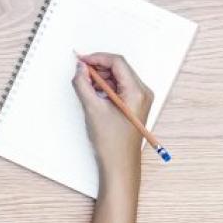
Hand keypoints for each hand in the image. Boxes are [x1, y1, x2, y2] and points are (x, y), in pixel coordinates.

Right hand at [73, 53, 152, 186]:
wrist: (120, 164)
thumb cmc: (111, 142)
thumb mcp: (93, 109)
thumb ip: (83, 84)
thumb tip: (80, 69)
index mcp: (136, 92)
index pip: (117, 63)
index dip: (97, 58)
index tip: (81, 60)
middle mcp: (142, 92)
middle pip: (119, 68)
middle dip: (98, 67)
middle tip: (80, 71)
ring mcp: (140, 98)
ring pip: (119, 77)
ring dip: (101, 77)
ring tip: (86, 85)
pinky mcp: (135, 104)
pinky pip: (120, 87)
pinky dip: (106, 86)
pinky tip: (94, 93)